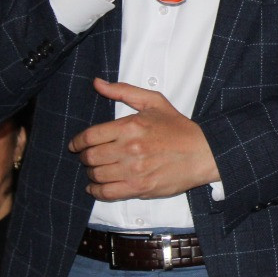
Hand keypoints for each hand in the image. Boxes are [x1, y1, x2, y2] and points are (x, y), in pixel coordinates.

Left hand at [70, 79, 220, 199]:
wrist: (202, 152)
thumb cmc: (178, 128)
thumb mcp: (153, 102)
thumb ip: (123, 91)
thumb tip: (98, 83)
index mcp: (130, 126)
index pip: (90, 136)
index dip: (77, 142)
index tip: (75, 145)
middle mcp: (129, 149)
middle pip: (90, 157)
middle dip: (84, 157)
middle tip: (87, 157)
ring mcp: (134, 170)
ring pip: (97, 175)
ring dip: (91, 173)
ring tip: (95, 170)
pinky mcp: (139, 187)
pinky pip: (107, 193)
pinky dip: (96, 191)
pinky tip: (96, 187)